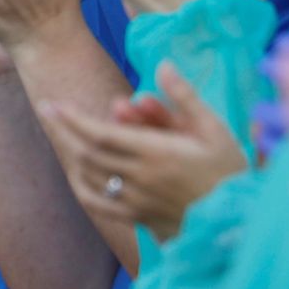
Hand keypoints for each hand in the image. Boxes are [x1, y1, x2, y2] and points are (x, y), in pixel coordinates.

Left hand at [39, 62, 246, 241]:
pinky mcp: (140, 219)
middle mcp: (139, 178)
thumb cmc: (230, 171)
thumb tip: (162, 65)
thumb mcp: (214, 129)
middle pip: (88, 153)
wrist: (241, 223)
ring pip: (92, 176)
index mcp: (156, 153)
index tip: (53, 103)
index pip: (100, 133)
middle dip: (65, 130)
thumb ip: (184, 97)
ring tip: (63, 134)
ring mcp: (137, 201)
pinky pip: (102, 205)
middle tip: (48, 110)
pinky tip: (79, 176)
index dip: (72, 118)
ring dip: (74, 153)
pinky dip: (84, 188)